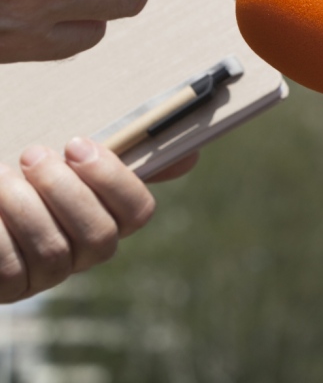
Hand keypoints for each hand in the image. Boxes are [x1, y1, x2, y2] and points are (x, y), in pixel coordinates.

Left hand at [0, 137, 164, 301]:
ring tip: (4, 176)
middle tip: (33, 156)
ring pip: (53, 250)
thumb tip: (192, 158)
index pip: (138, 211)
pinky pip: (11, 266)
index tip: (76, 145)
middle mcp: (85, 254)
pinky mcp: (9, 289)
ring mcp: (47, 276)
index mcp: (110, 218)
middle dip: (64, 190)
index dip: (111, 178)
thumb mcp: (74, 164)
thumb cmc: (32, 179)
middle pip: (99, 235)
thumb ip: (124, 161)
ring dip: (24, 204)